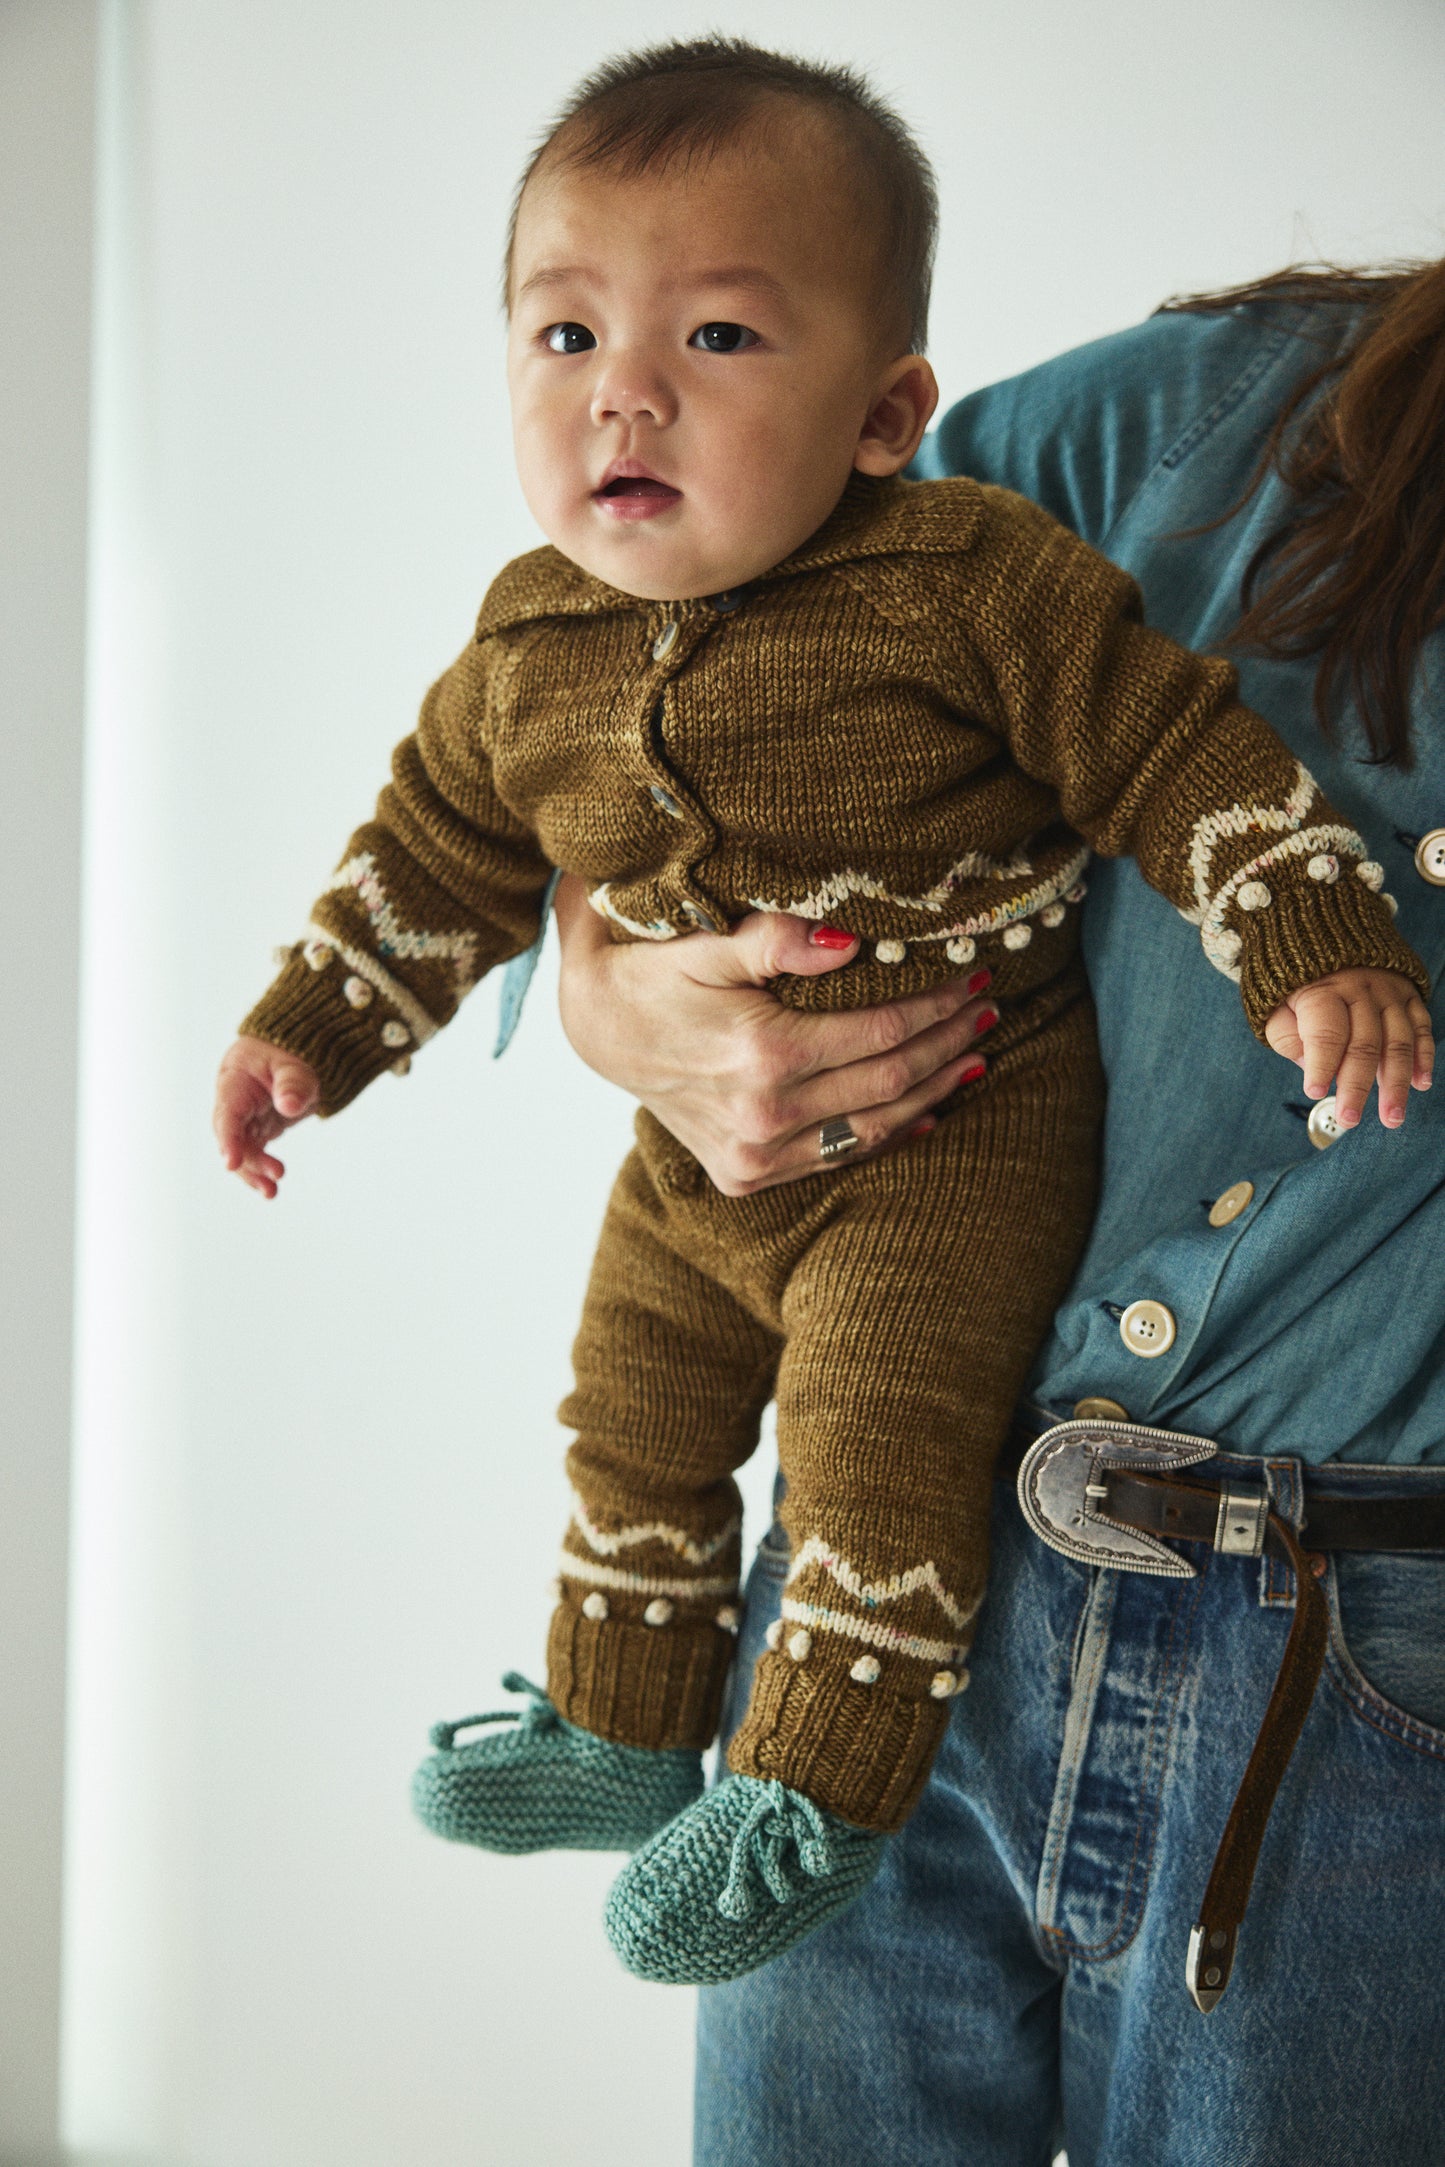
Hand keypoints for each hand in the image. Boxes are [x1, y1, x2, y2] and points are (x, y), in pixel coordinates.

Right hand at [213, 1036, 320, 1196]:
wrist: (288, 1054)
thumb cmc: (287, 1055)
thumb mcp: (295, 1065)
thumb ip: (293, 1083)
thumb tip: (290, 1106)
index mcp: (234, 1083)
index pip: (228, 1114)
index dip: (228, 1139)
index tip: (232, 1163)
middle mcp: (232, 1104)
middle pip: (232, 1137)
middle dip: (248, 1161)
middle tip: (274, 1177)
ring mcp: (242, 1119)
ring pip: (242, 1150)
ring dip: (254, 1172)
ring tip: (271, 1192)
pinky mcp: (254, 1130)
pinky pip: (252, 1154)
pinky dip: (260, 1170)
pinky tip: (270, 1189)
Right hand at [553, 875, 997, 1193]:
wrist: (595, 1030)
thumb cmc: (654, 971)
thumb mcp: (706, 942)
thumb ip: (776, 940)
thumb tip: (850, 940)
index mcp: (762, 1057)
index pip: (880, 1032)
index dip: (936, 1005)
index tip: (975, 975)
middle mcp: (763, 1118)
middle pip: (887, 1081)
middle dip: (947, 1043)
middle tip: (990, 1008)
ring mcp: (755, 1156)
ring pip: (871, 1128)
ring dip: (931, 1092)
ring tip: (974, 1055)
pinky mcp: (746, 1174)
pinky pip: (836, 1159)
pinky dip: (886, 1134)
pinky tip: (924, 1112)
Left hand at [1264, 968, 1433, 1128]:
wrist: (1326, 929)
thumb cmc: (1297, 978)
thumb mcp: (1275, 1001)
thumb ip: (1286, 1035)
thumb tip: (1308, 1067)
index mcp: (1324, 989)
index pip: (1327, 1032)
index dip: (1321, 1064)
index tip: (1314, 1091)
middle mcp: (1361, 988)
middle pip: (1364, 1043)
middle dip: (1357, 1086)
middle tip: (1349, 1118)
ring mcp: (1389, 991)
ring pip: (1397, 1041)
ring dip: (1396, 1083)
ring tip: (1391, 1117)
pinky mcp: (1408, 993)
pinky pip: (1421, 1027)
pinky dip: (1423, 1057)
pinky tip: (1420, 1084)